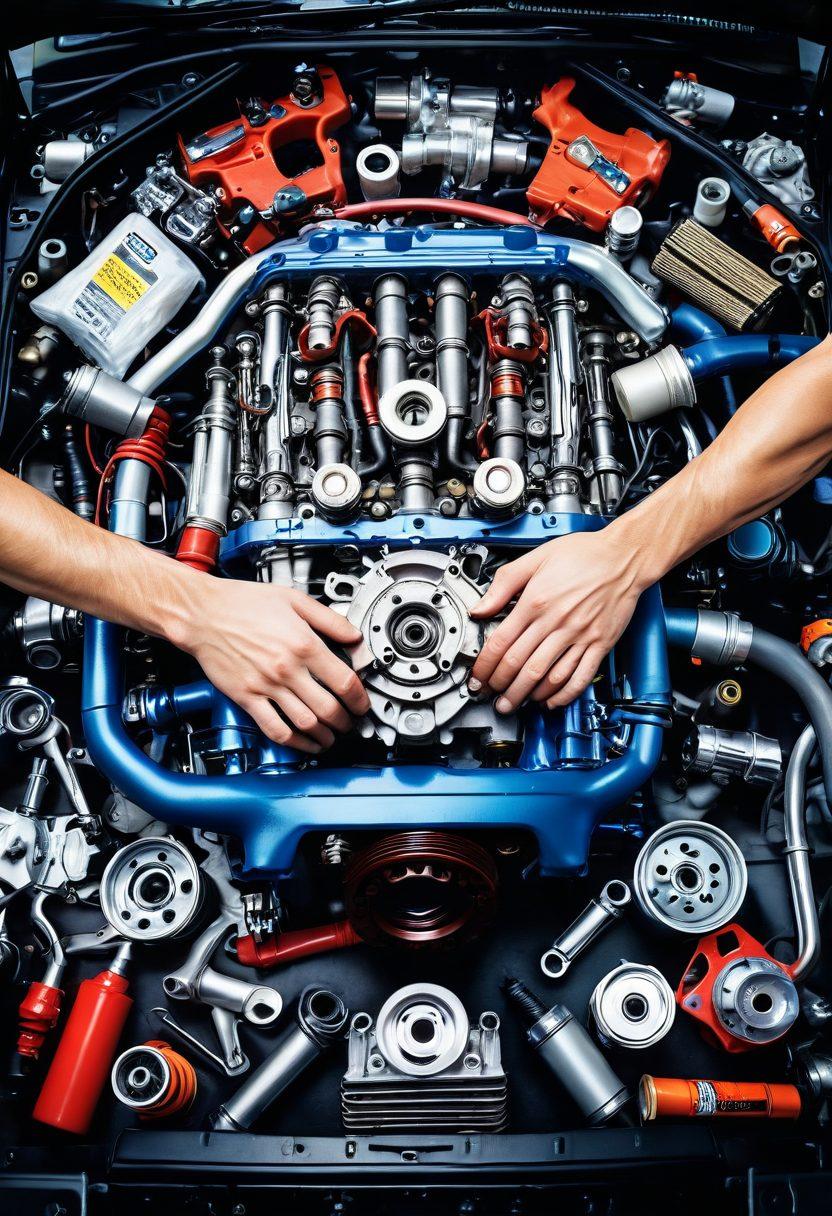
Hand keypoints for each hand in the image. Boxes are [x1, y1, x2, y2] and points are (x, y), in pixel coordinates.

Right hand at [176, 581, 369, 752]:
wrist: (202, 613)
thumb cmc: (243, 603)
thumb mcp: (294, 599)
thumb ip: (329, 619)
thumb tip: (355, 636)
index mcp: (303, 644)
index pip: (345, 682)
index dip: (360, 700)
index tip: (362, 705)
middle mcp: (287, 668)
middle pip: (329, 709)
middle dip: (346, 722)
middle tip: (351, 723)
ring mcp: (266, 686)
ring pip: (305, 723)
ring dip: (325, 736)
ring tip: (332, 736)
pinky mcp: (247, 698)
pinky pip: (274, 728)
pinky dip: (295, 743)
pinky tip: (304, 743)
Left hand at [469, 529, 651, 712]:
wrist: (624, 557)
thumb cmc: (584, 555)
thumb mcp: (535, 558)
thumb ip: (503, 584)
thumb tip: (480, 608)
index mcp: (536, 601)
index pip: (501, 642)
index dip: (485, 666)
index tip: (477, 677)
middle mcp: (557, 621)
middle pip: (521, 664)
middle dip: (500, 686)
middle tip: (490, 695)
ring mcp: (579, 636)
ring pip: (547, 675)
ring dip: (527, 695)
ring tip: (513, 704)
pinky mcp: (600, 644)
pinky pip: (579, 676)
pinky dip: (563, 694)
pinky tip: (551, 701)